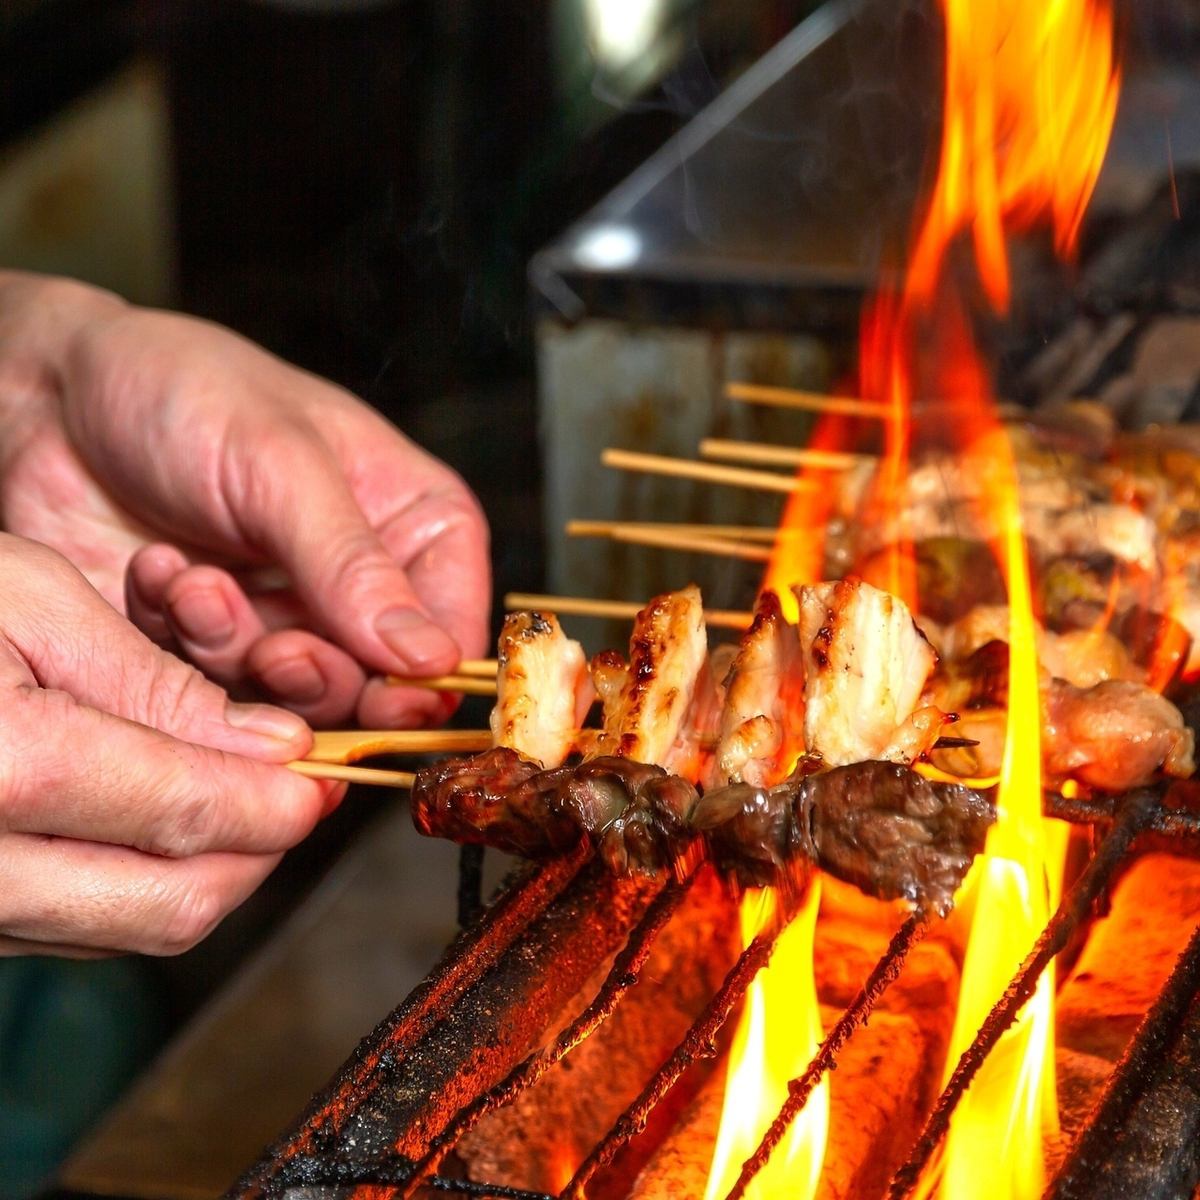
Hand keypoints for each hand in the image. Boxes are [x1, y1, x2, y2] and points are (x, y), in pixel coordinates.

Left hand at [0, 272, 490, 727]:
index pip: (453, 627)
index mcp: (410, 522)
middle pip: (380, 684)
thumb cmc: (184, 390)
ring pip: (298, 700)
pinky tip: (159, 575)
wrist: (51, 394)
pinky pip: (219, 692)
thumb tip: (431, 656)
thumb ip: (354, 566)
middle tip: (274, 645)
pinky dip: (183, 643)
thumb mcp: (282, 465)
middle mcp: (359, 581)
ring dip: (238, 652)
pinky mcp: (217, 645)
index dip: (427, 673)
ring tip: (193, 584)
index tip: (390, 689)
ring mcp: (287, 616)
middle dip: (319, 672)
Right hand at [0, 535, 334, 956]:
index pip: (186, 814)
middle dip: (256, 851)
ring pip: (133, 927)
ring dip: (208, 870)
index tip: (323, 776)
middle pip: (174, 904)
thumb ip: (155, 683)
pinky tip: (165, 820)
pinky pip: (78, 924)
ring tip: (241, 800)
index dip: (277, 801)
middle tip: (297, 794)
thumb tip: (265, 747)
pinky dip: (143, 881)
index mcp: (0, 769)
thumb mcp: (32, 596)